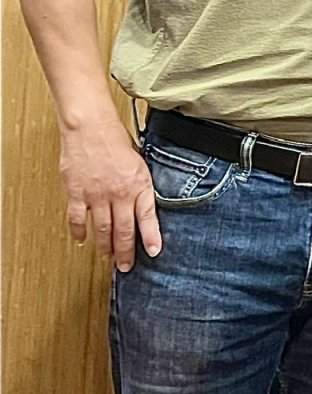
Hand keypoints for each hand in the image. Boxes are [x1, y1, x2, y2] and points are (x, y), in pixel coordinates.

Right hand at [62, 124, 159, 270]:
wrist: (91, 128)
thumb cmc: (116, 141)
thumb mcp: (141, 163)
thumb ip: (141, 186)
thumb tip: (144, 205)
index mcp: (138, 185)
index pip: (148, 217)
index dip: (151, 237)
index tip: (154, 252)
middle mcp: (119, 193)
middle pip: (124, 230)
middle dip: (126, 251)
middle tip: (125, 265)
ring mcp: (97, 195)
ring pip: (103, 229)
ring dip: (105, 246)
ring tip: (108, 257)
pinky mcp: (77, 193)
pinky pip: (78, 219)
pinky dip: (79, 232)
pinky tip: (81, 240)